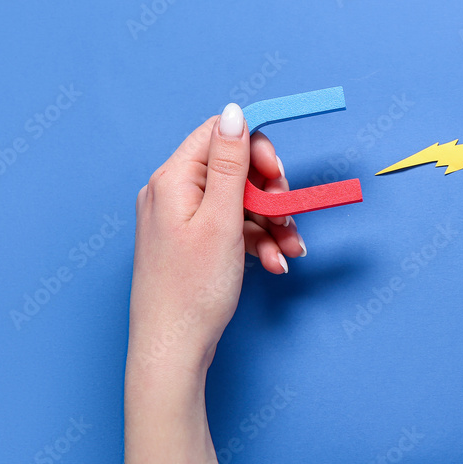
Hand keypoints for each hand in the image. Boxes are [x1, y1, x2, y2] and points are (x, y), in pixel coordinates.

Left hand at [125, 103, 305, 463]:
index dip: (256, 149)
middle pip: (234, 170)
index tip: (280, 175)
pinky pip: (232, 228)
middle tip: (289, 217)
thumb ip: (231, 163)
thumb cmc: (192, 289)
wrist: (172, 352)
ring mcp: (180, 219)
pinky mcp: (191, 243)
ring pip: (239, 202)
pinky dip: (258, 242)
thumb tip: (235, 111)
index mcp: (173, 179)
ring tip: (290, 251)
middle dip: (271, 193)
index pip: (219, 135)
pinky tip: (276, 264)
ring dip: (272, 223)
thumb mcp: (222, 219)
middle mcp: (172, 193)